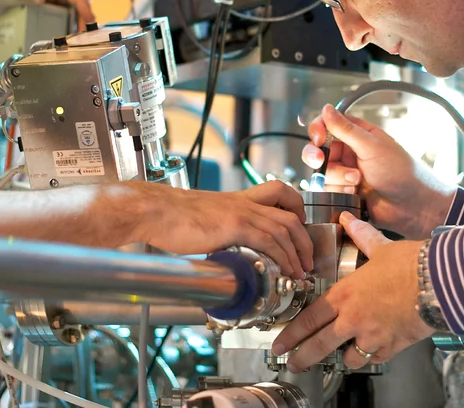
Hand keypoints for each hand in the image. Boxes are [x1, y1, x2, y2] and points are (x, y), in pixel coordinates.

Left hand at [0, 0, 94, 24]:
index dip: (81, 2)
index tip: (89, 19)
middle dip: (82, 12)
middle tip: (83, 32)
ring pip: (69, 3)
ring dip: (75, 17)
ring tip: (77, 34)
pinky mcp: (43, 1)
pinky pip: (60, 9)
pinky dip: (66, 19)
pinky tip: (66, 30)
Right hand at [140, 181, 314, 277]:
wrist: (155, 211)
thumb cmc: (172, 217)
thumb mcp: (204, 217)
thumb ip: (220, 229)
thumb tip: (223, 249)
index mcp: (239, 198)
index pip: (279, 191)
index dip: (297, 207)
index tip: (300, 227)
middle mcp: (245, 202)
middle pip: (290, 214)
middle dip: (305, 239)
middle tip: (307, 259)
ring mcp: (241, 213)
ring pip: (285, 228)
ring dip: (298, 252)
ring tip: (300, 271)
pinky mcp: (234, 226)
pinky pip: (269, 240)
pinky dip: (282, 257)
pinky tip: (284, 270)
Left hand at [272, 213, 431, 371]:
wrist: (442, 282)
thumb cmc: (412, 263)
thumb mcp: (381, 246)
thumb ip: (360, 235)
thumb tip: (348, 219)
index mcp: (346, 294)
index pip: (310, 318)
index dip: (291, 334)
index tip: (280, 344)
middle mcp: (354, 318)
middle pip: (320, 345)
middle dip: (302, 357)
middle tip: (291, 363)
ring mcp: (373, 336)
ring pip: (347, 358)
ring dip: (341, 358)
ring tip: (337, 356)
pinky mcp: (393, 347)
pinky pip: (374, 359)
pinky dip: (369, 357)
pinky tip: (368, 352)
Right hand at [303, 105, 454, 238]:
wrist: (413, 206)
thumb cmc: (401, 173)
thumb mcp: (372, 146)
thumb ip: (346, 129)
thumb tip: (326, 109)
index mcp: (359, 135)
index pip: (329, 125)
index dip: (318, 130)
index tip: (318, 138)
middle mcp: (351, 153)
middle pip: (319, 149)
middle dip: (317, 156)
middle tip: (320, 162)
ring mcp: (347, 173)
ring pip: (323, 172)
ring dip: (337, 177)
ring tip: (356, 182)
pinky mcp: (345, 192)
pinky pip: (329, 189)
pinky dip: (339, 191)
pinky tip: (355, 194)